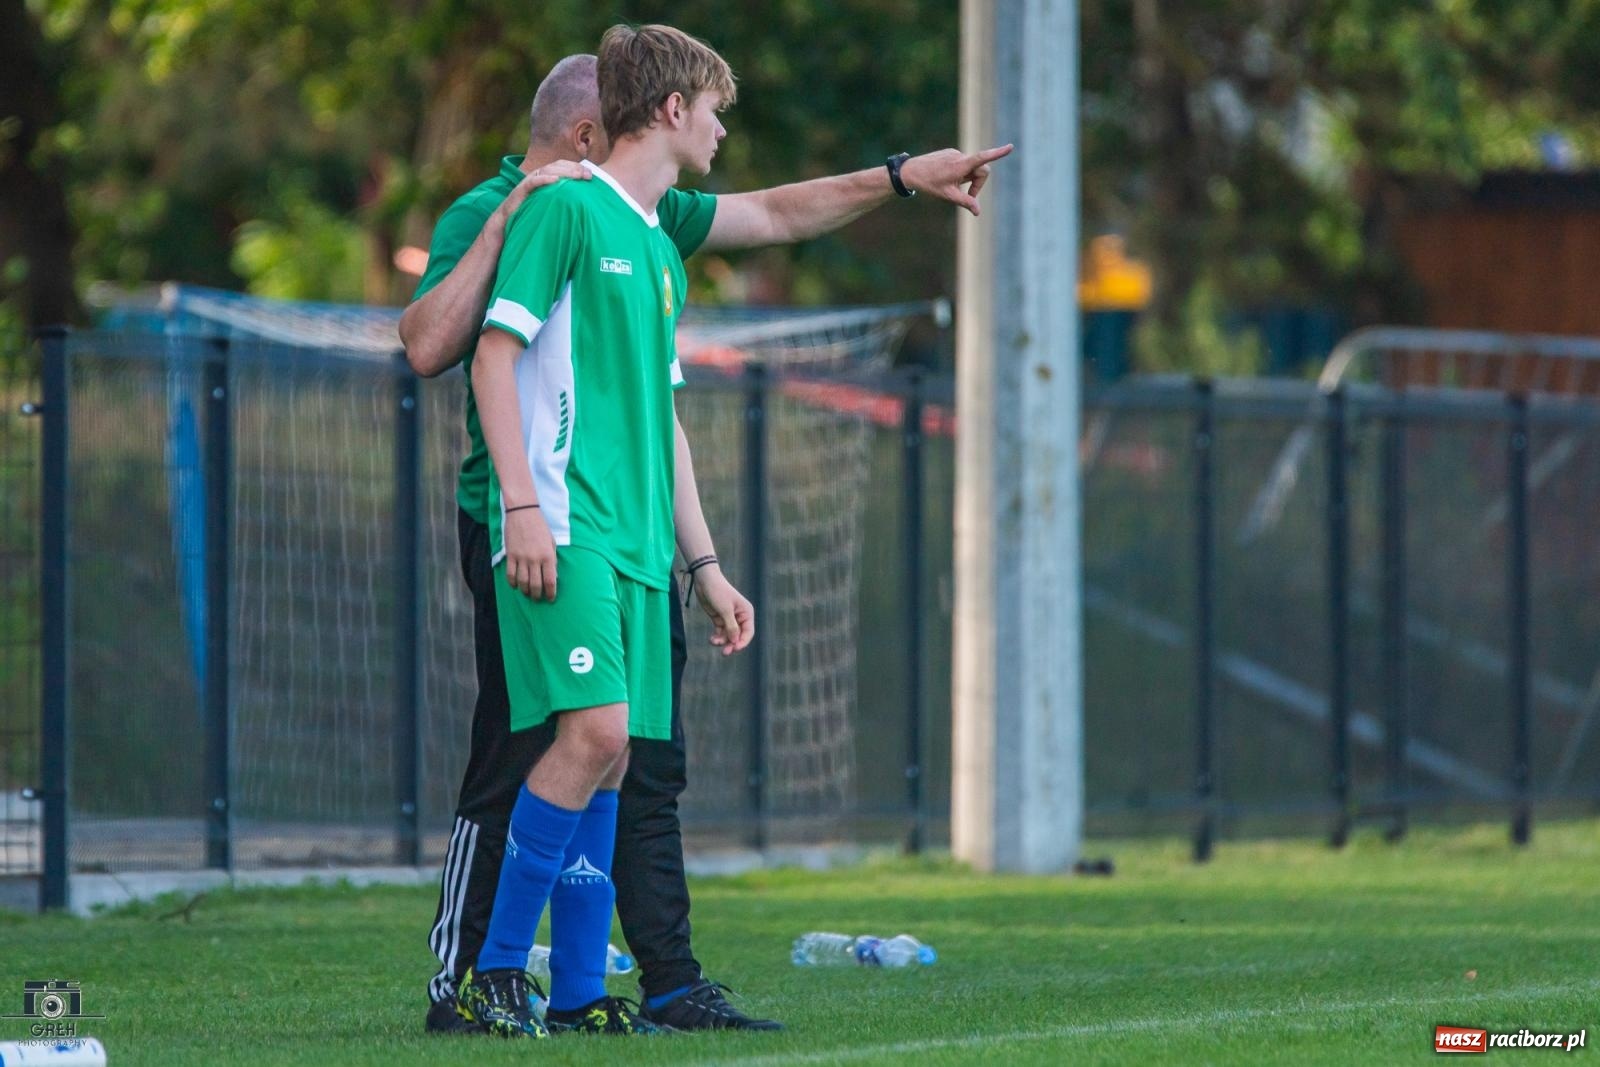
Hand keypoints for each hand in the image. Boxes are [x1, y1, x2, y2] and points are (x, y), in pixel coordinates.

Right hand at [494, 159, 591, 224]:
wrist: (506, 221)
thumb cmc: (529, 213)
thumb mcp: (548, 204)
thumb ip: (560, 200)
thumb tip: (581, 204)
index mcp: (545, 177)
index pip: (562, 166)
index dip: (576, 168)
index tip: (591, 175)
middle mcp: (537, 176)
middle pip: (557, 166)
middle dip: (574, 169)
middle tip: (589, 176)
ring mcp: (529, 182)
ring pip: (547, 171)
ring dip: (564, 172)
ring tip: (578, 176)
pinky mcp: (521, 190)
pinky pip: (534, 182)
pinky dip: (545, 180)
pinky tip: (556, 181)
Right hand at [505, 507, 557, 600]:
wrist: (523, 513)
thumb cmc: (540, 527)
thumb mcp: (552, 542)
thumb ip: (552, 559)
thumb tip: (552, 576)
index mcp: (548, 556)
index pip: (550, 581)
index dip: (551, 593)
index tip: (551, 598)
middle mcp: (535, 559)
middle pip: (535, 585)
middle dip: (537, 596)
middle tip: (538, 599)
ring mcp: (521, 558)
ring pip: (522, 582)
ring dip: (525, 591)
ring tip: (528, 593)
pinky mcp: (510, 555)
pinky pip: (510, 574)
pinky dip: (512, 583)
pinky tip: (516, 585)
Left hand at [692, 565, 754, 654]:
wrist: (705, 581)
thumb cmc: (718, 592)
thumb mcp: (725, 610)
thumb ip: (731, 627)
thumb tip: (735, 641)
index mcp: (746, 613)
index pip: (748, 632)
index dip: (742, 642)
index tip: (734, 649)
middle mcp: (740, 617)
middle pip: (738, 636)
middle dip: (732, 644)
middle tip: (725, 653)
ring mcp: (729, 618)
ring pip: (729, 636)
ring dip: (722, 641)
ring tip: (713, 641)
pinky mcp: (719, 619)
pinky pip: (721, 632)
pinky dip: (717, 637)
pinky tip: (712, 639)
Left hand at [898, 144, 1013, 215]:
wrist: (911, 171)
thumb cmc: (929, 184)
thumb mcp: (948, 196)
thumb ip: (965, 202)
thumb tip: (978, 212)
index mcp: (960, 165)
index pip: (982, 158)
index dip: (997, 153)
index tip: (1010, 147)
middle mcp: (960, 156)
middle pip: (981, 170)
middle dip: (978, 183)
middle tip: (968, 197)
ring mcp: (955, 153)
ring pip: (972, 168)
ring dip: (968, 179)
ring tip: (952, 184)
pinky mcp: (951, 153)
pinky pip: (963, 164)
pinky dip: (961, 173)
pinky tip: (946, 177)